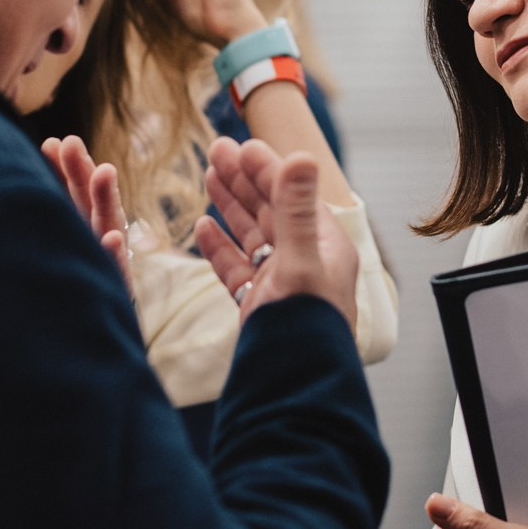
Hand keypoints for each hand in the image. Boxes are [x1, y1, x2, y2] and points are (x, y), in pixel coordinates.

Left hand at [40, 135, 130, 278]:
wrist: (96, 320)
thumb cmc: (77, 267)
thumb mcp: (62, 231)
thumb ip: (54, 196)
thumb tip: (43, 150)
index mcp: (80, 217)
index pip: (69, 187)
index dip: (61, 166)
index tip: (51, 144)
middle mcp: (95, 230)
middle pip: (87, 196)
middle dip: (81, 169)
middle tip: (72, 142)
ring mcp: (107, 254)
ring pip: (107, 221)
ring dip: (105, 196)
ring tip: (105, 171)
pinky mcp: (116, 280)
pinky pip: (114, 266)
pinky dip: (113, 252)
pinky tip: (112, 239)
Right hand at [193, 137, 358, 327]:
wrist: (294, 383)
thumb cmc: (306, 324)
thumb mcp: (301, 259)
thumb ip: (297, 208)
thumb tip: (302, 156)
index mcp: (325, 245)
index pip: (293, 195)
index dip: (266, 168)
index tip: (240, 145)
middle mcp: (305, 259)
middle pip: (270, 209)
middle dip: (243, 180)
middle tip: (215, 150)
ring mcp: (280, 281)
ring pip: (252, 235)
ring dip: (230, 206)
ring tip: (207, 177)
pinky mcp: (259, 302)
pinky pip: (237, 267)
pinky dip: (220, 247)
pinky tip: (202, 228)